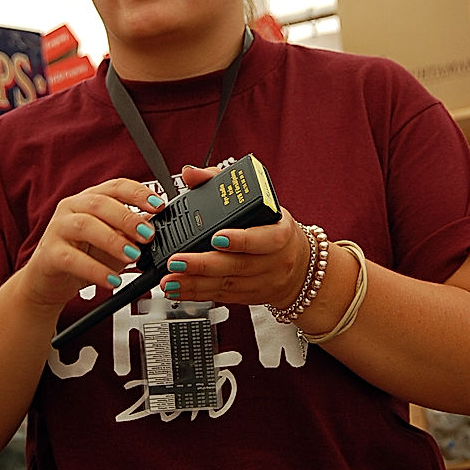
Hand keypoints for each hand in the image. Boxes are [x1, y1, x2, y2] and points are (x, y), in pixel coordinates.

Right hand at [20, 178, 165, 310]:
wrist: (49, 281)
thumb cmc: (83, 256)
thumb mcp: (113, 242)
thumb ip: (132, 232)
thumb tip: (156, 226)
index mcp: (90, 199)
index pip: (116, 186)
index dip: (139, 193)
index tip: (158, 205)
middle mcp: (72, 207)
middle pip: (100, 203)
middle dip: (128, 218)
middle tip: (147, 235)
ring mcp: (58, 229)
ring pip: (85, 226)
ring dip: (113, 241)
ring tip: (132, 256)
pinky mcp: (49, 253)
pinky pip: (73, 259)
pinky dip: (96, 270)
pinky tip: (112, 280)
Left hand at [159, 165, 310, 308]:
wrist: (300, 265)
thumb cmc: (274, 227)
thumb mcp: (257, 199)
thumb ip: (219, 182)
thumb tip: (192, 173)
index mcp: (280, 232)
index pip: (262, 238)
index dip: (240, 239)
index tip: (216, 237)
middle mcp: (273, 260)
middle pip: (236, 264)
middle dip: (202, 264)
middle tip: (177, 260)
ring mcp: (262, 281)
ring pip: (226, 284)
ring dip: (194, 283)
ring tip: (169, 279)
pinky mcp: (250, 296)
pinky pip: (222, 296)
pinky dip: (197, 294)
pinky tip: (177, 289)